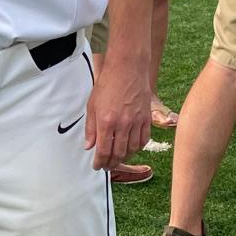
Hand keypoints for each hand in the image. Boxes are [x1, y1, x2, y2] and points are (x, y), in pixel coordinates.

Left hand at [84, 56, 150, 170]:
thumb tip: (89, 146)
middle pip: (118, 153)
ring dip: (124, 158)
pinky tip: (131, 149)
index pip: (103, 151)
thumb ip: (90, 128)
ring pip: (132, 149)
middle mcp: (122, 124)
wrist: (127, 69)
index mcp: (106, 121)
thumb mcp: (92, 105)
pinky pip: (144, 140)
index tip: (97, 166)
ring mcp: (136, 122)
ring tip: (117, 159)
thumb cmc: (107, 84)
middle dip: (111, 163)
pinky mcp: (146, 118)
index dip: (99, 162)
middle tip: (106, 166)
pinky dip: (137, 148)